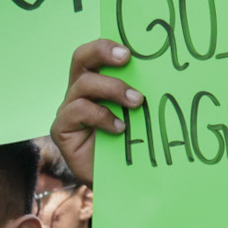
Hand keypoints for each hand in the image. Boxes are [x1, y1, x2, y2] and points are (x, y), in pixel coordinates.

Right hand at [49, 38, 142, 187]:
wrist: (120, 184)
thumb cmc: (132, 145)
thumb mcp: (139, 114)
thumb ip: (140, 92)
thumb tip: (164, 69)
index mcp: (97, 82)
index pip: (95, 53)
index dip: (107, 44)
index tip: (131, 49)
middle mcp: (79, 92)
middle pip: (81, 58)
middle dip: (102, 52)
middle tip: (127, 58)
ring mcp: (69, 110)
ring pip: (83, 84)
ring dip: (112, 89)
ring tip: (136, 102)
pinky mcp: (62, 130)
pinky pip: (77, 111)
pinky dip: (101, 116)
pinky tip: (119, 128)